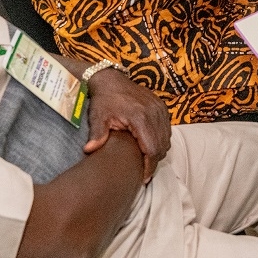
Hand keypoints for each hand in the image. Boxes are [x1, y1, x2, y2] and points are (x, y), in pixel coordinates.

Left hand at [84, 67, 171, 181]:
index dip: (149, 166)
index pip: (152, 148)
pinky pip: (167, 127)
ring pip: (167, 137)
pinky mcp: (161, 105)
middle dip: (155, 161)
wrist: (111, 80)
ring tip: (146, 160)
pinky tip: (150, 144)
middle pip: (162, 145)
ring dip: (159, 150)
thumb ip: (97, 134)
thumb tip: (89, 150)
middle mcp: (154, 112)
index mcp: (140, 117)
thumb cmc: (104, 100)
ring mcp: (160, 108)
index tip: (144, 178)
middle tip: (144, 173)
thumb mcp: (98, 117)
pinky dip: (162, 138)